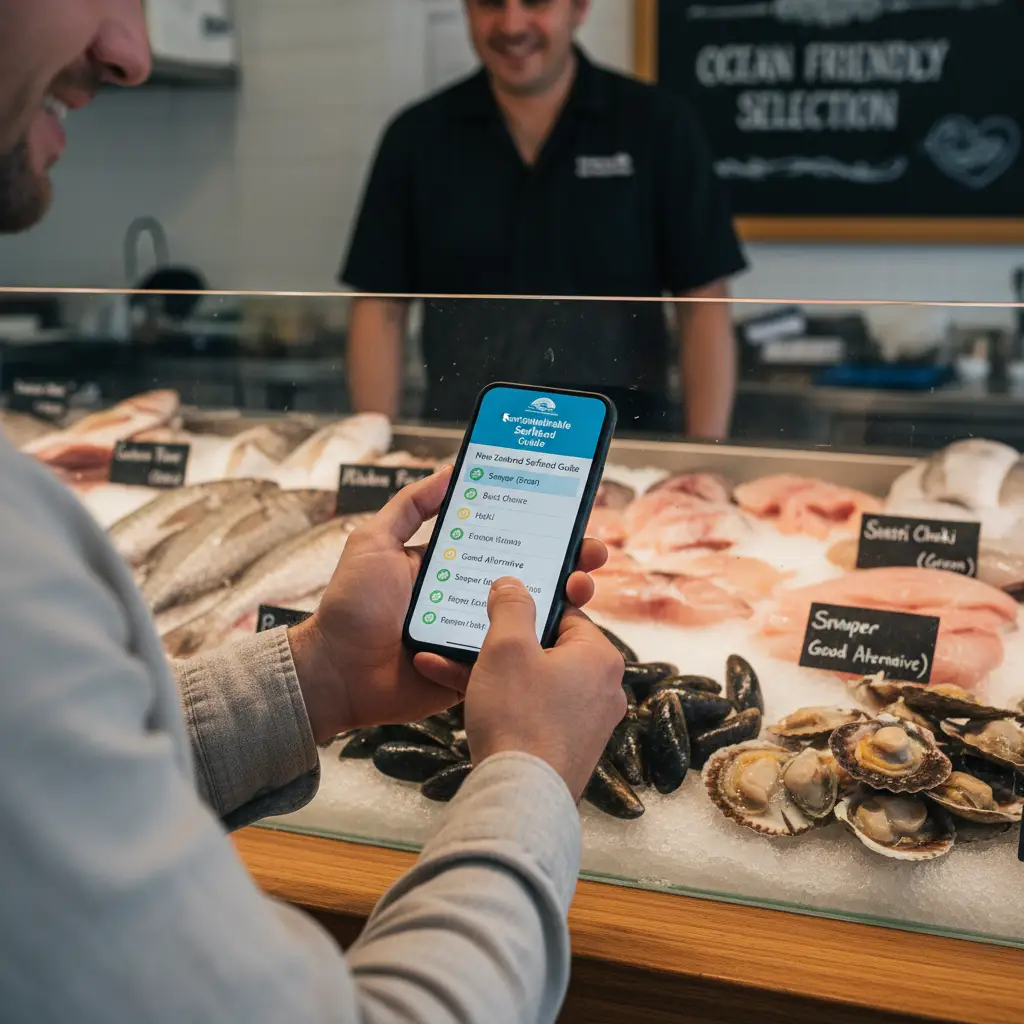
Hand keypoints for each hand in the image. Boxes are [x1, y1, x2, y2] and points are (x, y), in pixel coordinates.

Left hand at [289, 466, 608, 742]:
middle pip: (527, 576)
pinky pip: (512, 657)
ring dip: (562, 601)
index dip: (538, 528)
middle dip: (564, 563)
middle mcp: (467, 596)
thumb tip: (451, 470)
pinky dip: (538, 645)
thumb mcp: (374, 542)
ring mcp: (474, 633)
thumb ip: (410, 506)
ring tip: (582, 588)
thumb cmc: (350, 606)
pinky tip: (562, 630)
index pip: (503, 539)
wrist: (336, 674)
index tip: (569, 516)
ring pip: (529, 617)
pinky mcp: (475, 669)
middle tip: (590, 553)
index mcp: (449, 564)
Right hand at [423, 578, 626, 801]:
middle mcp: (602, 689)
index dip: (526, 608)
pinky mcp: (565, 748)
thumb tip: (512, 583)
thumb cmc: (519, 717)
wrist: (519, 797)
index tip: (496, 607)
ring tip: (443, 661)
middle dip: (501, 642)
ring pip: (532, 681)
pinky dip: (499, 701)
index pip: (565, 614)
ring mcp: (586, 722)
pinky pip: (530, 710)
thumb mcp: (508, 647)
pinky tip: (457, 696)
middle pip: (547, 648)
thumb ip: (511, 606)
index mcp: (600, 657)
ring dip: (489, 671)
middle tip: (467, 633)